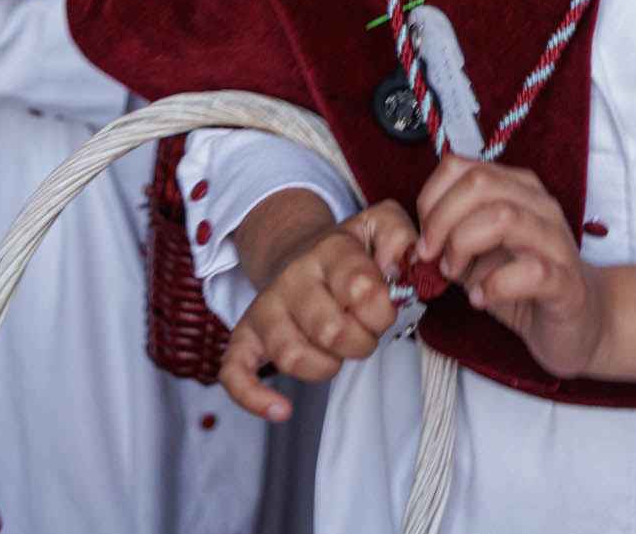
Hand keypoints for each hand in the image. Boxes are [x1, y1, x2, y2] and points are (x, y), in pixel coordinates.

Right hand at [221, 195, 417, 421]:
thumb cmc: (348, 254)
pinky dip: (254, 397)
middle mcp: (292, 278)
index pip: (362, 290)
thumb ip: (401, 237)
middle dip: (361, 344)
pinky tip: (282, 409)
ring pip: (292, 356)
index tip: (384, 313)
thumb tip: (399, 267)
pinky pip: (234, 372)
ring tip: (336, 354)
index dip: (383, 313)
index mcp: (329, 251)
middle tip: (364, 335)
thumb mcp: (379, 227)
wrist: (297, 251)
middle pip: (330, 330)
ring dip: (325, 367)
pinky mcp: (244, 337)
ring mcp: (265, 309)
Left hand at [416, 157, 606, 377]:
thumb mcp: (477, 253)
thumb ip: (449, 238)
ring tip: (454, 274)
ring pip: (504, 216)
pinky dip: (495, 285)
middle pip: (480, 184)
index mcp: (515, 189)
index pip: (461, 166)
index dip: (431, 198)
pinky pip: (531, 271)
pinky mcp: (566, 281)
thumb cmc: (524, 283)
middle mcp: (538, 206)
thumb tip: (411, 239)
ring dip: (464, 246)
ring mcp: (555, 241)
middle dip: (442, 220)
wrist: (580, 321)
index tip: (423, 236)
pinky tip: (482, 299)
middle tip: (432, 257)